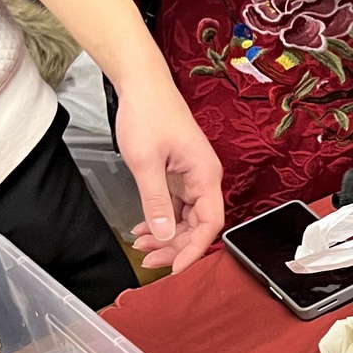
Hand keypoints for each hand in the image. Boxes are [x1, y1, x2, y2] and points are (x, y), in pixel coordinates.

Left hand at [112, 74, 225, 273]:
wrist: (142, 84)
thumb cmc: (148, 113)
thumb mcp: (146, 161)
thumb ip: (155, 200)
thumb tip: (165, 234)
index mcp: (205, 175)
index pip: (210, 224)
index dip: (194, 249)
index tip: (176, 268)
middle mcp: (204, 178)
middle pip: (199, 225)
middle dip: (177, 246)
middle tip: (151, 261)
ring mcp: (192, 176)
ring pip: (186, 218)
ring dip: (167, 235)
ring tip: (143, 246)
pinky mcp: (180, 172)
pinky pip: (176, 205)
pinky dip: (161, 219)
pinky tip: (144, 228)